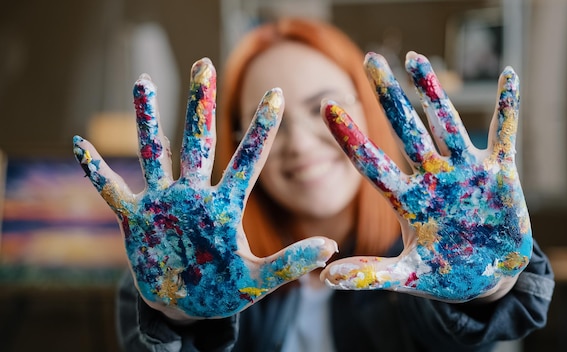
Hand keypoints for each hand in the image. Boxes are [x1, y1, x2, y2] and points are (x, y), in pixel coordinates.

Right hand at [73, 58, 335, 318]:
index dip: (262, 129)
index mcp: (225, 205)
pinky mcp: (136, 217)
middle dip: (200, 104)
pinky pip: (112, 189)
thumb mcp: (257, 280)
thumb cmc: (223, 289)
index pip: (247, 160)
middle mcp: (194, 194)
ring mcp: (163, 202)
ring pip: (154, 152)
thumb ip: (290, 264)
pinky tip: (81, 143)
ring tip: (143, 82)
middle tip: (204, 64)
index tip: (278, 94)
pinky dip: (96, 170)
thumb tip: (331, 245)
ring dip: (147, 119)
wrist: (186, 304)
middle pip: (198, 140)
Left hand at [320, 52, 531, 301]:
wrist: (488, 278)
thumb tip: (326, 278)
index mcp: (407, 199)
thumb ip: (372, 273)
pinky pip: (504, 134)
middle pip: (407, 130)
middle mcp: (432, 177)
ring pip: (446, 123)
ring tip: (416, 59)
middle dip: (390, 96)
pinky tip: (509, 75)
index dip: (351, 138)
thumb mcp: (408, 275)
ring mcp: (465, 171)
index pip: (372, 163)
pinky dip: (508, 107)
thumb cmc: (444, 274)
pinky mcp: (499, 173)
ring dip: (434, 92)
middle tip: (371, 59)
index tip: (327, 107)